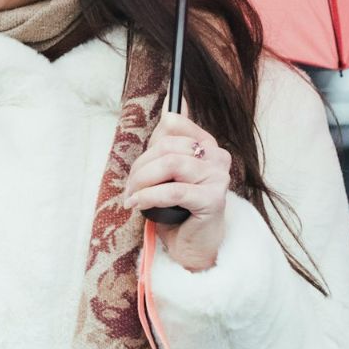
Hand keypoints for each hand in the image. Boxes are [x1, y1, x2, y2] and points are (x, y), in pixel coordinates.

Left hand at [121, 111, 231, 270]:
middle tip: (129, 187)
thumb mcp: (167, 171)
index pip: (174, 124)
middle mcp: (218, 157)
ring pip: (170, 165)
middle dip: (141, 166)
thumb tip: (170, 102)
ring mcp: (219, 177)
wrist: (192, 246)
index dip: (150, 143)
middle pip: (168, 146)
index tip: (141, 165)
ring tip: (132, 197)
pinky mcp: (214, 199)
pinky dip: (149, 196)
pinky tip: (137, 204)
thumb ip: (167, 139)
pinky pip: (173, 191)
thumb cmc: (177, 209)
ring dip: (142, 181)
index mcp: (208, 145)